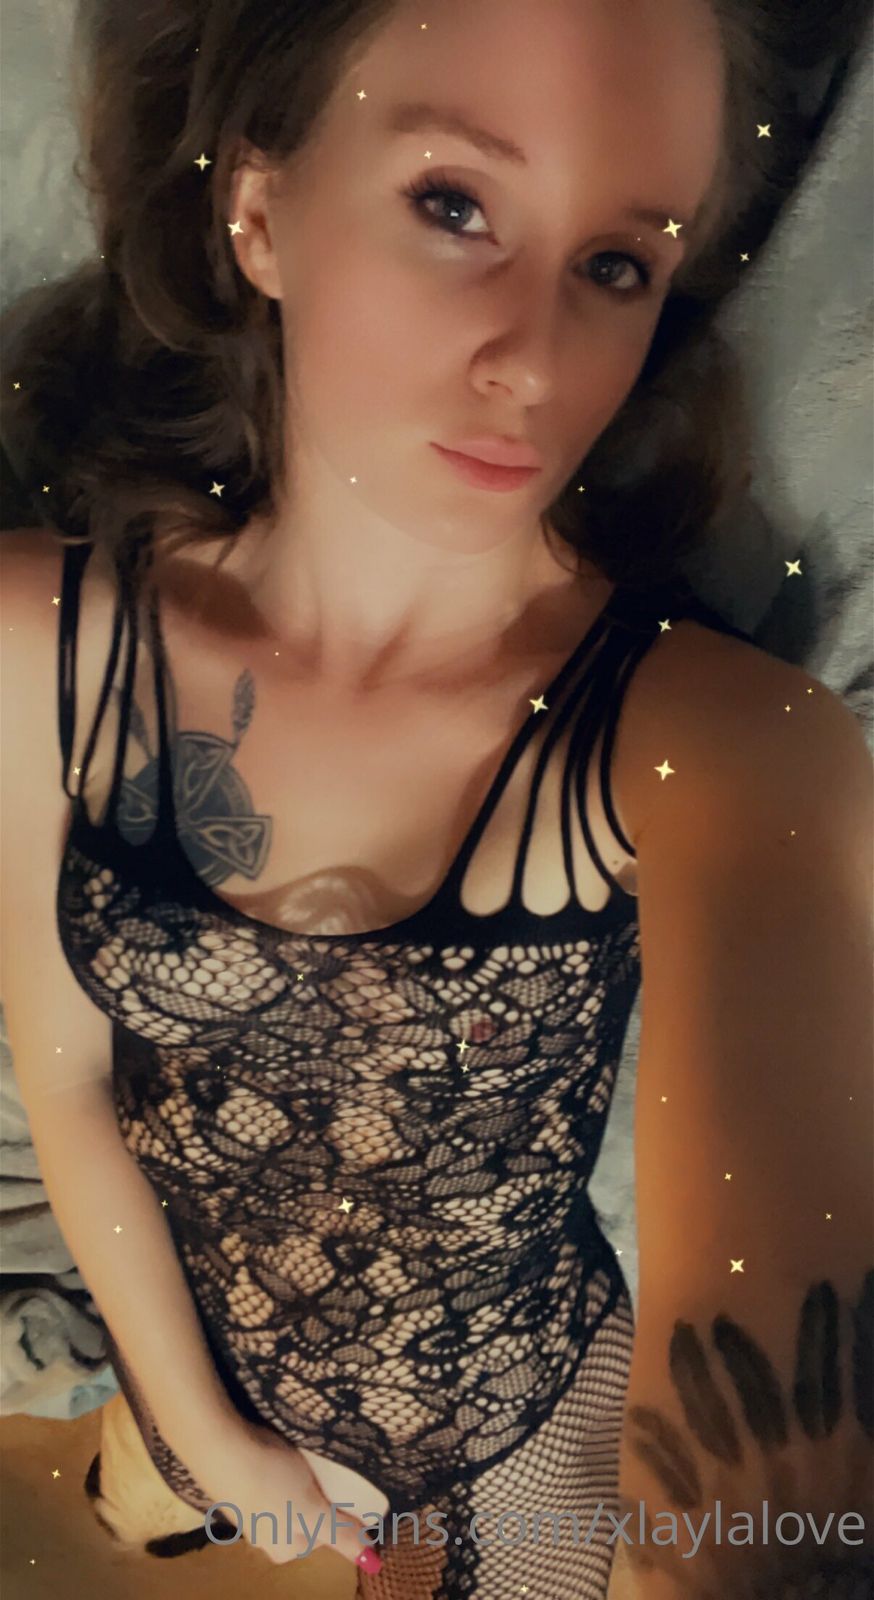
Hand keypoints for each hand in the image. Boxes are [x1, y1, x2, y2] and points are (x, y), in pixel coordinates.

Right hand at [195, 1418, 381, 1569]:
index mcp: (284, 1550)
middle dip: (316, 1496)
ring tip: (295, 1458)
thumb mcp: (314, 1511)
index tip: (337, 1487)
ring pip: (287, 1499)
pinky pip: (268, 1480)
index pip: (323, 1535)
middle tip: (318, 1471)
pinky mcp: (237, 1484)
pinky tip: (274, 1453)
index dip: (335, 1511)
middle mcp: (265, 1538)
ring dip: (297, 1480)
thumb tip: (373, 1563)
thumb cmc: (271, 1483)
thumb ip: (341, 1536)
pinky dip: (277, 1468)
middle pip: (305, 1518)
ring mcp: (248, 1511)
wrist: (221, 1448)